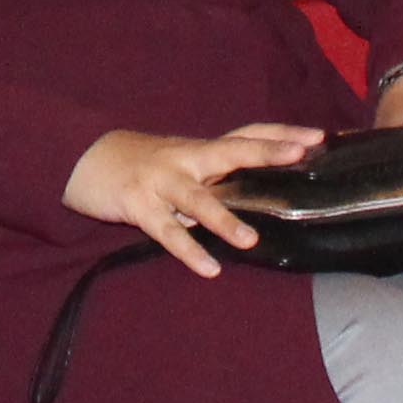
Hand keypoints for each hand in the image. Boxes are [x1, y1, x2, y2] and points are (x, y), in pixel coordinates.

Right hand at [62, 122, 329, 277]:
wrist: (83, 157)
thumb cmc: (141, 165)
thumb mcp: (180, 163)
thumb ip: (214, 177)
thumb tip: (259, 196)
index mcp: (199, 150)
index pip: (246, 135)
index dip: (281, 133)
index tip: (319, 135)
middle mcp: (186, 159)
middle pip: (231, 150)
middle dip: (266, 151)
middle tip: (300, 153)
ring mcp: (162, 180)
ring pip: (198, 199)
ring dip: (224, 219)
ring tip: (250, 240)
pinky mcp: (138, 203)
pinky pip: (165, 231)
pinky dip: (187, 249)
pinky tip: (208, 268)